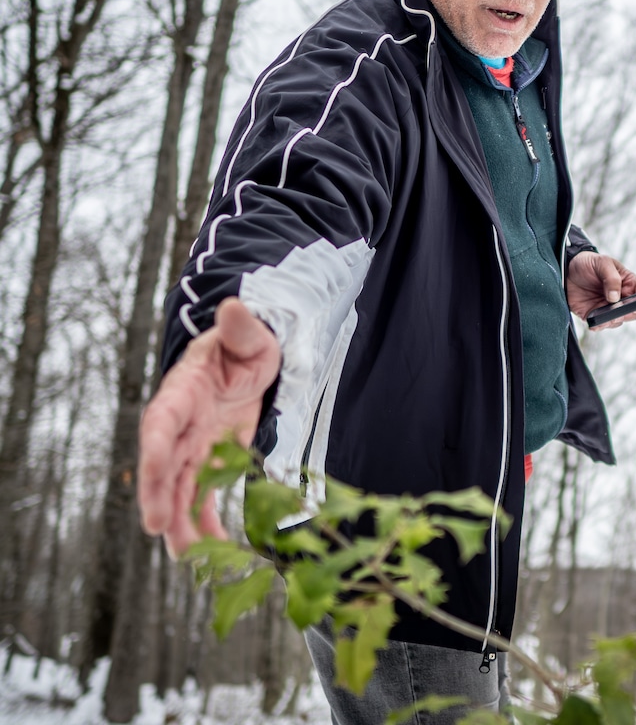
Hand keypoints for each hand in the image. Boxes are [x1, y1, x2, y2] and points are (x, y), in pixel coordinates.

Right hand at [137, 297, 280, 556]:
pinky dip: (207, 520)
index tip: (155, 470)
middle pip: (165, 465)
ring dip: (182, 521)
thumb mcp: (249, 334)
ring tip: (189, 557)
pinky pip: (205, 495)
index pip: (162, 422)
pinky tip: (214, 548)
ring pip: (181, 489)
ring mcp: (195, 446)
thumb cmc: (245, 343)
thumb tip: (235, 307)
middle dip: (160, 496)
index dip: (156, 447)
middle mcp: (181, 424)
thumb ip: (241, 328)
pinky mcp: (213, 460)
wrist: (251, 358)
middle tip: (160, 529)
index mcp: (183, 392)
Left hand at [565, 252, 635, 329]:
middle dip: (629, 312)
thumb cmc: (588, 263)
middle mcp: (622, 298)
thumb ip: (611, 278)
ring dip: (614, 320)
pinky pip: (602, 325)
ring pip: (619, 320)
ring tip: (606, 315)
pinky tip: (595, 323)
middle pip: (635, 311)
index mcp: (628, 283)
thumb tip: (615, 297)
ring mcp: (609, 308)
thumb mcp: (602, 263)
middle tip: (619, 308)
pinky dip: (600, 325)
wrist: (567, 270)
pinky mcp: (595, 315)